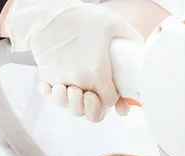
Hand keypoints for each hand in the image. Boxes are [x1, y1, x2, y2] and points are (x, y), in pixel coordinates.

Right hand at [6, 0, 142, 121]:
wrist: (45, 14)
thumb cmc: (79, 18)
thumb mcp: (114, 23)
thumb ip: (131, 39)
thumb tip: (138, 51)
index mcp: (96, 73)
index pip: (108, 102)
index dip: (113, 99)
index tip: (111, 90)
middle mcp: (78, 81)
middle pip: (87, 112)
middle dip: (93, 108)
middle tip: (94, 94)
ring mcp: (61, 81)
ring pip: (68, 106)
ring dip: (73, 102)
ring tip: (77, 89)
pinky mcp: (47, 77)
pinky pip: (50, 95)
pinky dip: (55, 93)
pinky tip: (61, 85)